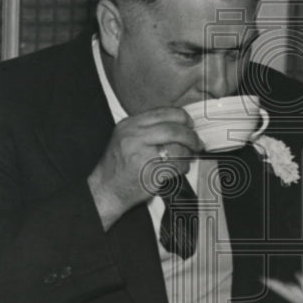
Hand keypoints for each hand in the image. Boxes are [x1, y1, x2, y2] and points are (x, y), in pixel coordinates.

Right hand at [87, 107, 203, 228]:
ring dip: (188, 153)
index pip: (163, 113)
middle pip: (174, 129)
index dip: (182, 117)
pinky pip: (177, 166)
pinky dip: (183, 167)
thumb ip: (148, 128)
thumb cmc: (118, 166)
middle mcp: (135, 137)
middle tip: (197, 142)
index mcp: (130, 125)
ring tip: (188, 156)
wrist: (106, 189)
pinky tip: (180, 168)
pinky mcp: (151, 173)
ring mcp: (142, 155)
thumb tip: (178, 124)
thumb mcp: (126, 138)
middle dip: (191, 136)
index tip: (189, 124)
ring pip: (178, 148)